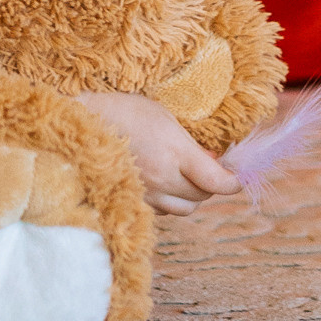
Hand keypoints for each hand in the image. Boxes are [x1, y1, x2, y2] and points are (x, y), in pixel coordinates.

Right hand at [77, 90, 243, 215]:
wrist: (83, 122)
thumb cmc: (124, 110)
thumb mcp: (164, 116)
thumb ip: (190, 143)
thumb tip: (213, 161)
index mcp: (174, 151)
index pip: (216, 182)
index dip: (233, 182)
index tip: (237, 177)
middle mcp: (163, 178)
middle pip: (202, 197)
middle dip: (210, 185)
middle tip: (208, 169)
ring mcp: (147, 193)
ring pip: (184, 209)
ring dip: (190, 195)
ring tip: (184, 176)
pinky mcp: (133, 201)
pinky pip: (163, 210)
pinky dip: (169, 200)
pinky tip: (162, 181)